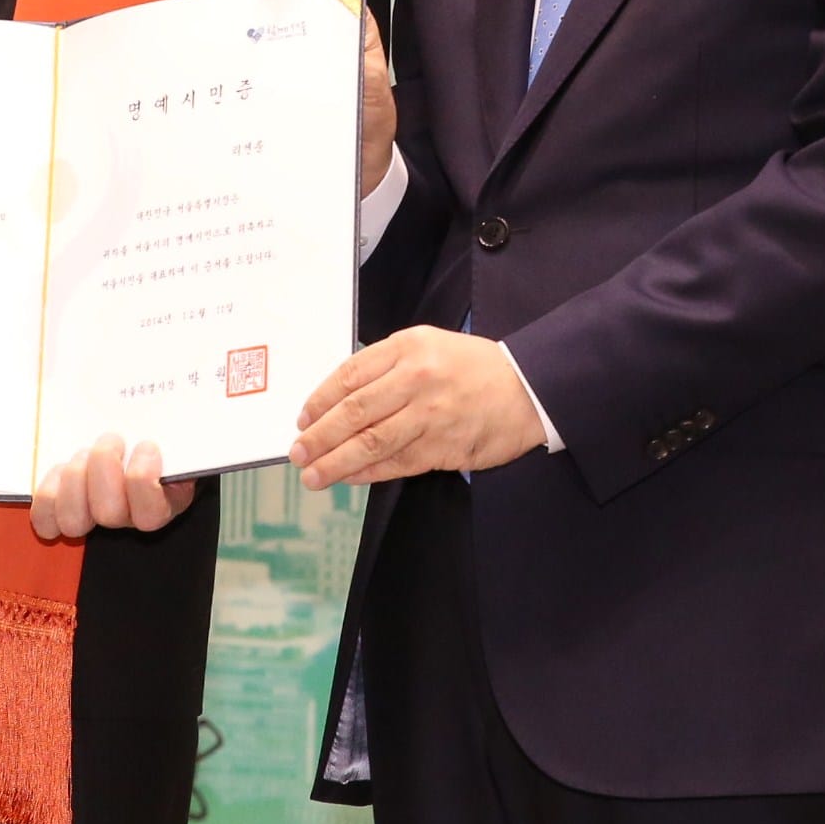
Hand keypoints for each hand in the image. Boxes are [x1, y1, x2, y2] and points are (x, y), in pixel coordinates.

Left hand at [31, 432, 196, 540]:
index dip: (142, 478)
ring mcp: (95, 517)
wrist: (137, 436)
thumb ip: (180, 432)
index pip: (150, 513)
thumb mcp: (180, 432)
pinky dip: (48, 492)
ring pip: (74, 520)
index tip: (146, 445)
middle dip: (103, 467)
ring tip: (84, 453)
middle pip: (109, 514)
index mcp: (163, 503)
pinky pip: (46, 518)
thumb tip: (193, 414)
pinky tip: (60, 469)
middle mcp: (128, 518)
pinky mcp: (63, 511)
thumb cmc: (162, 435)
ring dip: (75, 479)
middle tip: (111, 440)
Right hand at [259, 0, 392, 196]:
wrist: (359, 166)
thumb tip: (346, 45)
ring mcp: (303, 57)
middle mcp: (326, 36)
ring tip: (241, 6)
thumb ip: (363, 70)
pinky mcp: (285, 79)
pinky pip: (265, 57)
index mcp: (352, 29)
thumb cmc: (371, 124)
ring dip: (258, 10)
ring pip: (277, 21)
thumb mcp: (372, 95)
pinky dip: (249, 47)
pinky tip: (234, 48)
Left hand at [291, 327, 545, 486]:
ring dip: (336, 462)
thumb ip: (385, 366)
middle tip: (297, 452)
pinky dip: (368, 472)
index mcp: (409, 347)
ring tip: (313, 475)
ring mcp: (431, 415)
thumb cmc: (472, 367)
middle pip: (355, 411)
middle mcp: (417, 379)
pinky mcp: (444, 447)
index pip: (350, 375)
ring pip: (372, 441)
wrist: (527, 389)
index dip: (320, 401)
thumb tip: (339, 400)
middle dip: (320, 436)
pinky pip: (397, 463)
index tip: (303, 419)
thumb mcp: (427, 346)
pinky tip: (348, 478)